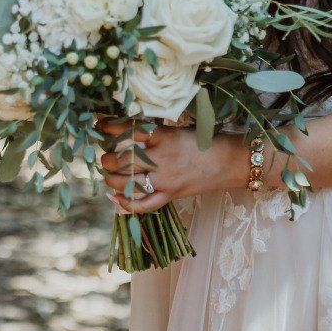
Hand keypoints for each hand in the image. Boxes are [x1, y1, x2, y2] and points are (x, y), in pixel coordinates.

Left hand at [96, 117, 242, 213]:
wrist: (231, 161)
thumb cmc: (205, 141)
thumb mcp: (178, 130)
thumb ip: (153, 133)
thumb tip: (124, 130)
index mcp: (165, 137)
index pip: (130, 131)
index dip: (111, 128)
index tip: (100, 125)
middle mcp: (163, 159)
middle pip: (123, 161)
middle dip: (108, 159)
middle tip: (106, 156)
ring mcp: (166, 180)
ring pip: (128, 184)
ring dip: (111, 179)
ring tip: (109, 174)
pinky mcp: (171, 196)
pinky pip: (144, 205)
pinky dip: (126, 204)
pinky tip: (116, 198)